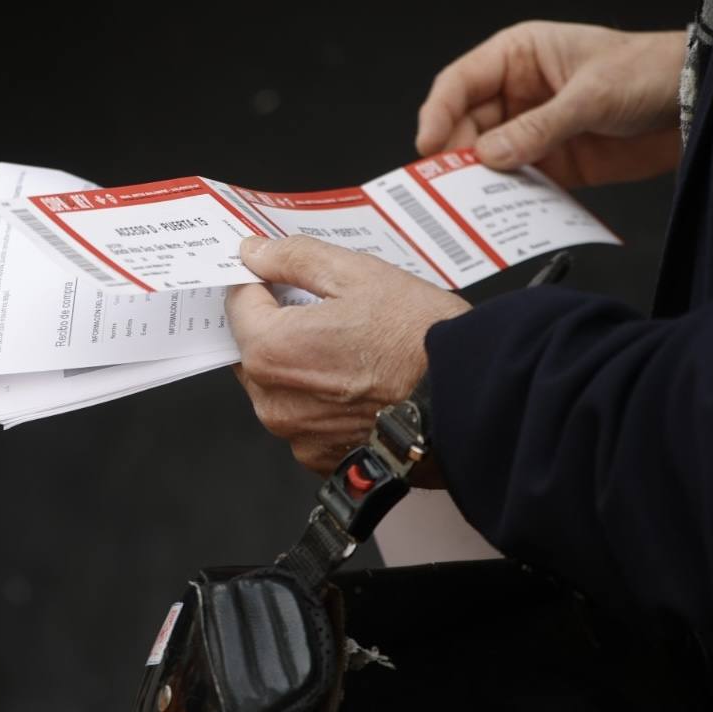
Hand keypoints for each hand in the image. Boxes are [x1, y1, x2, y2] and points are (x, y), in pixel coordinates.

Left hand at [227, 235, 467, 476]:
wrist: (474, 399)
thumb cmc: (422, 339)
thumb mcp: (357, 274)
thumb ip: (294, 259)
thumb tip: (255, 253)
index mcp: (272, 351)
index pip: (238, 303)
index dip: (260, 282)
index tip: (280, 274)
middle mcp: (274, 402)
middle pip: (252, 348)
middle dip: (277, 324)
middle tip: (324, 310)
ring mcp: (297, 436)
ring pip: (275, 385)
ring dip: (297, 364)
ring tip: (349, 347)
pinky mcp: (322, 458)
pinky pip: (302, 419)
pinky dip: (318, 400)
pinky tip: (356, 382)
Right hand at [415, 22, 685, 187]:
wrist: (698, 101)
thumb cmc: (647, 71)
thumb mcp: (591, 94)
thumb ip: (538, 127)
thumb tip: (489, 156)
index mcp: (516, 57)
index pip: (460, 84)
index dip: (438, 114)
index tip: (428, 146)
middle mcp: (515, 94)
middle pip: (465, 126)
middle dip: (455, 155)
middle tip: (446, 186)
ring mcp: (531, 130)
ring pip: (487, 159)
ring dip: (479, 182)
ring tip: (470, 205)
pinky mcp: (552, 164)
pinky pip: (518, 184)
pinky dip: (508, 201)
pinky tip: (503, 214)